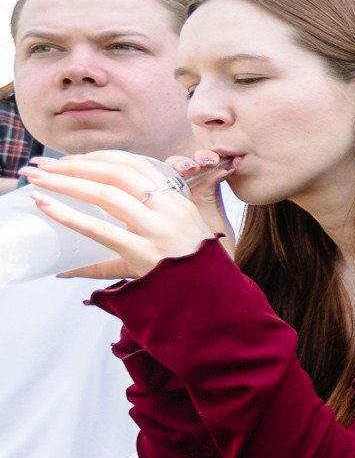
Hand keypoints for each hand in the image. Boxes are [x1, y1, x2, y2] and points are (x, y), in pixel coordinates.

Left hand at [22, 152, 229, 279]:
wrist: (214, 300)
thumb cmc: (195, 271)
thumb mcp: (176, 243)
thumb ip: (148, 228)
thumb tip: (112, 222)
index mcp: (179, 201)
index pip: (137, 164)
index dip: (100, 157)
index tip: (71, 160)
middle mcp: (170, 210)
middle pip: (118, 173)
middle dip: (76, 165)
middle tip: (43, 165)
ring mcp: (158, 230)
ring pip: (106, 194)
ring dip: (66, 182)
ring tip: (38, 180)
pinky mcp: (143, 253)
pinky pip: (99, 228)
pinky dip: (68, 215)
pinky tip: (46, 205)